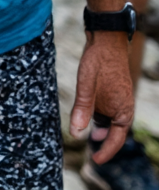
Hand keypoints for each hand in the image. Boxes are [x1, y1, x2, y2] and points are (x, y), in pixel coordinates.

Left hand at [70, 33, 134, 163]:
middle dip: (102, 141)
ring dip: (99, 127)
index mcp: (123, 112)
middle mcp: (124, 108)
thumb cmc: (98, 63)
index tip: (95, 162)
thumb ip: (82, 111)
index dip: (105, 152)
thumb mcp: (86, 87)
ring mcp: (120, 100)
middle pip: (113, 133)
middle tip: (89, 151)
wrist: (106, 39)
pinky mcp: (113, 91)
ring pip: (109, 120)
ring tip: (87, 133)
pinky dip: (99, 114)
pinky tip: (89, 112)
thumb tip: (76, 135)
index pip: (116, 141)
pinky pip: (107, 109)